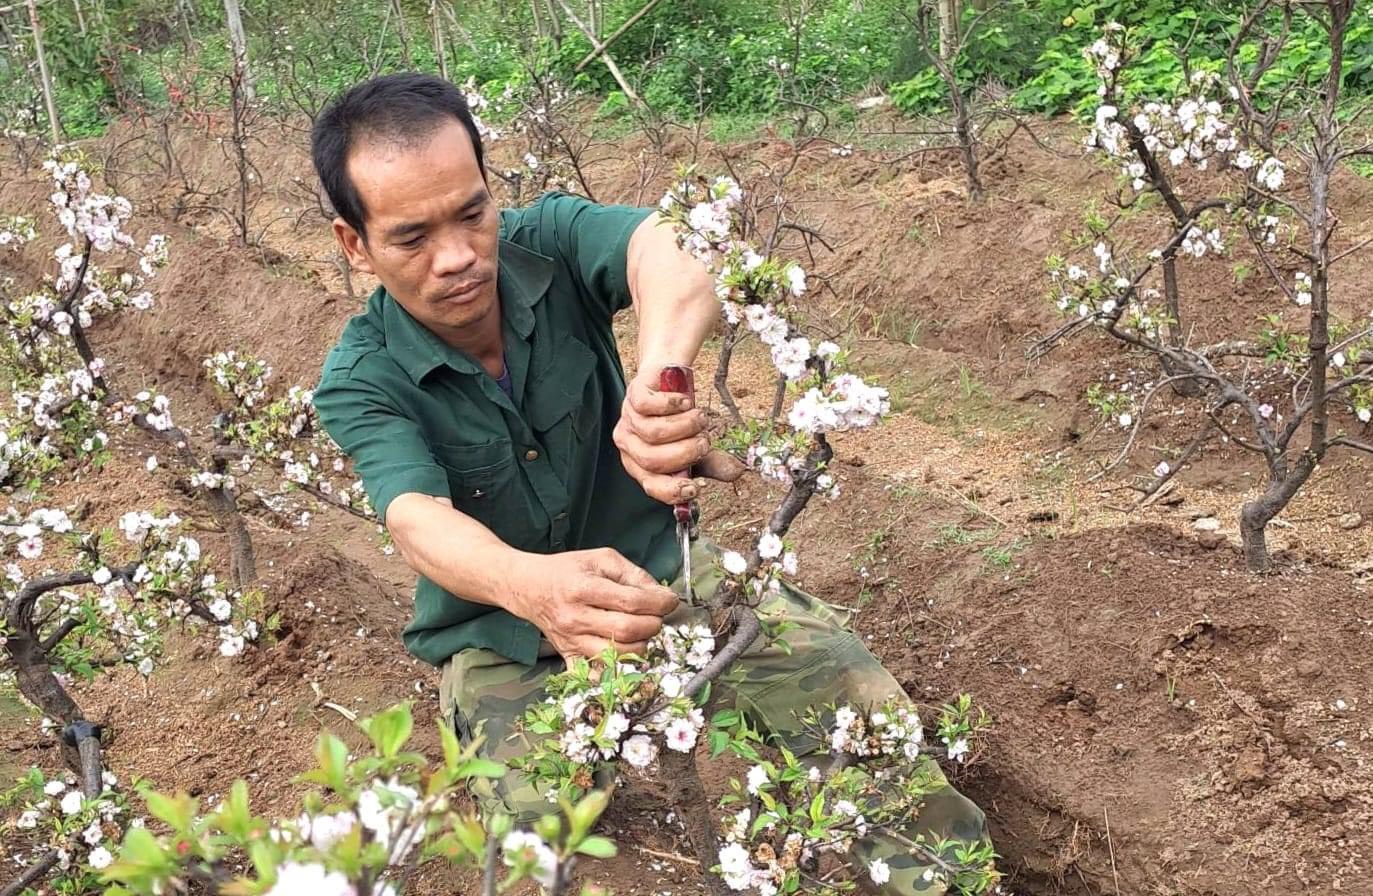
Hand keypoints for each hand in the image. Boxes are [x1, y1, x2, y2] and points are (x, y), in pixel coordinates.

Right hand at [511, 547, 679, 659]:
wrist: (528, 587)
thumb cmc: (566, 571)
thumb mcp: (601, 559)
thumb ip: (634, 575)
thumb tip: (661, 596)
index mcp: (583, 589)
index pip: (632, 602)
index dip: (659, 603)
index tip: (670, 601)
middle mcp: (575, 618)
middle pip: (629, 630)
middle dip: (653, 624)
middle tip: (655, 615)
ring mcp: (570, 641)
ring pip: (619, 654)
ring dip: (641, 644)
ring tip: (640, 630)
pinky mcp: (568, 656)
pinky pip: (595, 674)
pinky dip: (614, 670)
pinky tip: (622, 653)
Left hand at [614, 366, 744, 503]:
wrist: (671, 379)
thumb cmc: (680, 417)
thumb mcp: (696, 443)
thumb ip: (711, 462)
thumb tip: (734, 473)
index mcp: (641, 465)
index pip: (652, 485)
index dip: (673, 490)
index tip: (696, 487)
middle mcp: (630, 446)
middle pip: (654, 461)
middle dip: (687, 453)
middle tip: (704, 440)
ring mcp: (629, 421)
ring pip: (655, 434)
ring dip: (686, 427)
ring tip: (699, 418)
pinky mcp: (633, 397)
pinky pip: (649, 406)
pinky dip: (673, 404)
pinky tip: (685, 402)